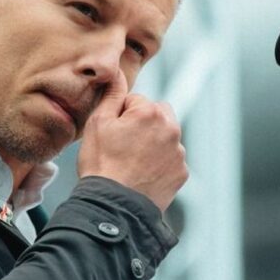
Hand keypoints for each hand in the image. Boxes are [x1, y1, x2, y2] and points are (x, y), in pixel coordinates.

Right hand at [77, 70, 187, 211]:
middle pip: (157, 114)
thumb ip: (112, 94)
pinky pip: (171, 160)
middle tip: (124, 144)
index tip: (113, 133)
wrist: (113, 206)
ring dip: (153, 143)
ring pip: (166, 137)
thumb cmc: (102, 164)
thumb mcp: (98, 123)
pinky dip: (160, 164)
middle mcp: (172, 129)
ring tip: (132, 163)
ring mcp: (179, 153)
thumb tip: (118, 73)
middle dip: (144, 123)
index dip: (120, 115)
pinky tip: (142, 174)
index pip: (135, 101)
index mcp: (151, 112)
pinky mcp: (181, 173)